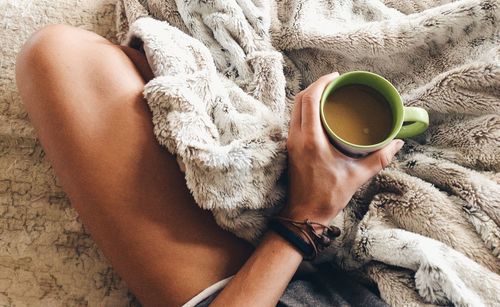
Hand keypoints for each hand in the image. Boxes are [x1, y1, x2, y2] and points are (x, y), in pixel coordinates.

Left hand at [281, 72, 403, 224]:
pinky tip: (321, 113)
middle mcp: (296, 137)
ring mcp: (291, 142)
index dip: (322, 83)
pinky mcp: (290, 147)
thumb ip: (379, 158)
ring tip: (330, 95)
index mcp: (311, 140)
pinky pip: (295, 119)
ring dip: (309, 97)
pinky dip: (306, 109)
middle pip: (299, 99)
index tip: (337, 77)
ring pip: (295, 109)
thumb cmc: (328, 196)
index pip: (310, 100)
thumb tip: (397, 142)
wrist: (305, 213)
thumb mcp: (358, 176)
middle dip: (316, 86)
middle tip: (335, 83)